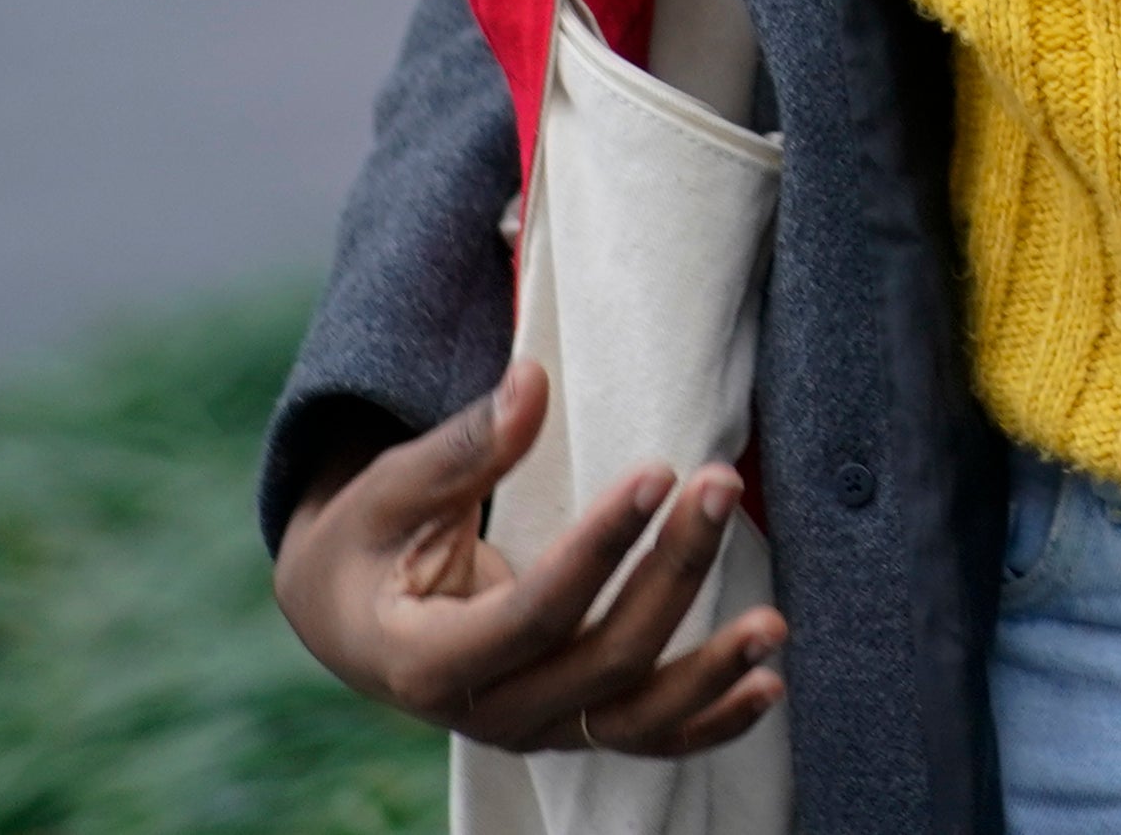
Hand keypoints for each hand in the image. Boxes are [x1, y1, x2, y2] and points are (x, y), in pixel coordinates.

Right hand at [274, 361, 785, 758]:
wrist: (345, 615)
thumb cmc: (370, 540)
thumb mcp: (394, 489)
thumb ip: (466, 447)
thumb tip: (532, 382)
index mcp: (426, 661)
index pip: (535, 614)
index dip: (601, 548)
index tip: (658, 473)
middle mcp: (485, 712)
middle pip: (602, 659)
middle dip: (672, 572)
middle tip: (722, 483)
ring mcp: (531, 730)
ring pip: (634, 716)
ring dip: (710, 672)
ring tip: (774, 624)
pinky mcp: (567, 727)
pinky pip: (646, 739)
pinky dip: (709, 721)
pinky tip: (766, 685)